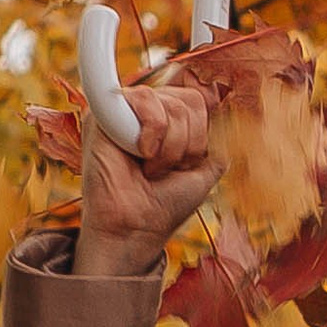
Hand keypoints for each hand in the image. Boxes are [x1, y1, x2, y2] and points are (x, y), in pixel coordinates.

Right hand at [73, 77, 221, 276]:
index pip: (198, 101)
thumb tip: (224, 104)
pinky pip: (143, 98)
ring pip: (169, 103)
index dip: (200, 135)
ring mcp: (124, 111)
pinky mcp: (103, 113)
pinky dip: (152, 133)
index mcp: (167, 120)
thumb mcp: (205, 169)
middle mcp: (145, 112)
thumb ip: (218, 138)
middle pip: (189, 101)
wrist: (135, 227)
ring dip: (169, 146)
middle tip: (165, 170)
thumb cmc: (164, 204)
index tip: (185, 166)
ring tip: (149, 167)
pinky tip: (138, 154)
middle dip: (187, 143)